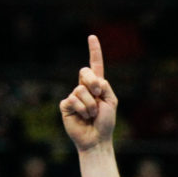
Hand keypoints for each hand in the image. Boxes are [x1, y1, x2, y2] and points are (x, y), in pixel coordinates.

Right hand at [60, 35, 118, 151]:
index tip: (92, 37)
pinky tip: (83, 117)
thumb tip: (94, 80)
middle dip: (93, 82)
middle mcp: (84, 88)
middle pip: (84, 72)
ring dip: (90, 104)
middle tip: (98, 94)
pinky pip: (73, 100)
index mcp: (97, 85)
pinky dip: (82, 109)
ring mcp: (74, 96)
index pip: (95, 65)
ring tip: (92, 115)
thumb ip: (105, 87)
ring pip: (80, 90)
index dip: (94, 51)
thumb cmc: (106, 122)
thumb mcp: (111, 102)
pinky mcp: (66, 105)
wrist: (97, 139)